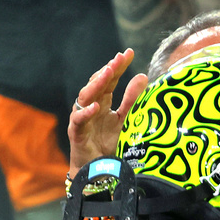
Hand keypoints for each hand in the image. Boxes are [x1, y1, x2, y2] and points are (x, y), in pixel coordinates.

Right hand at [68, 49, 149, 177]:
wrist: (96, 167)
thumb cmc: (106, 141)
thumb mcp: (124, 118)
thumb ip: (131, 99)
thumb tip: (143, 75)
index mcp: (102, 100)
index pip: (110, 79)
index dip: (118, 66)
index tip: (129, 53)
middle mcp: (90, 105)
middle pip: (98, 83)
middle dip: (108, 70)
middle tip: (119, 58)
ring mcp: (82, 116)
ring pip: (86, 96)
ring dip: (96, 84)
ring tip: (108, 74)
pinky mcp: (76, 131)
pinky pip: (79, 119)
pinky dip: (86, 113)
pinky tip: (96, 106)